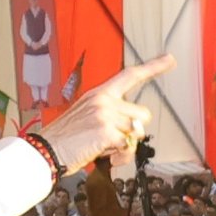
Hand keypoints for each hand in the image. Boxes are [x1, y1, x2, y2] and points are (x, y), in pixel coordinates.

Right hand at [34, 57, 169, 166]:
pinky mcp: (106, 132)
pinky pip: (128, 147)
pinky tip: (105, 157)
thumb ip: (112, 116)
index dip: (153, 67)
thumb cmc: (66, 137)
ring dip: (125, 146)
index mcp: (99, 93)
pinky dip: (120, 157)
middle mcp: (104, 100)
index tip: (169, 59)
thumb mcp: (87, 115)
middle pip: (143, 114)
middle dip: (134, 130)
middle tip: (115, 138)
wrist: (46, 149)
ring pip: (136, 133)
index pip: (130, 75)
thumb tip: (135, 129)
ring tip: (105, 148)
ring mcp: (105, 115)